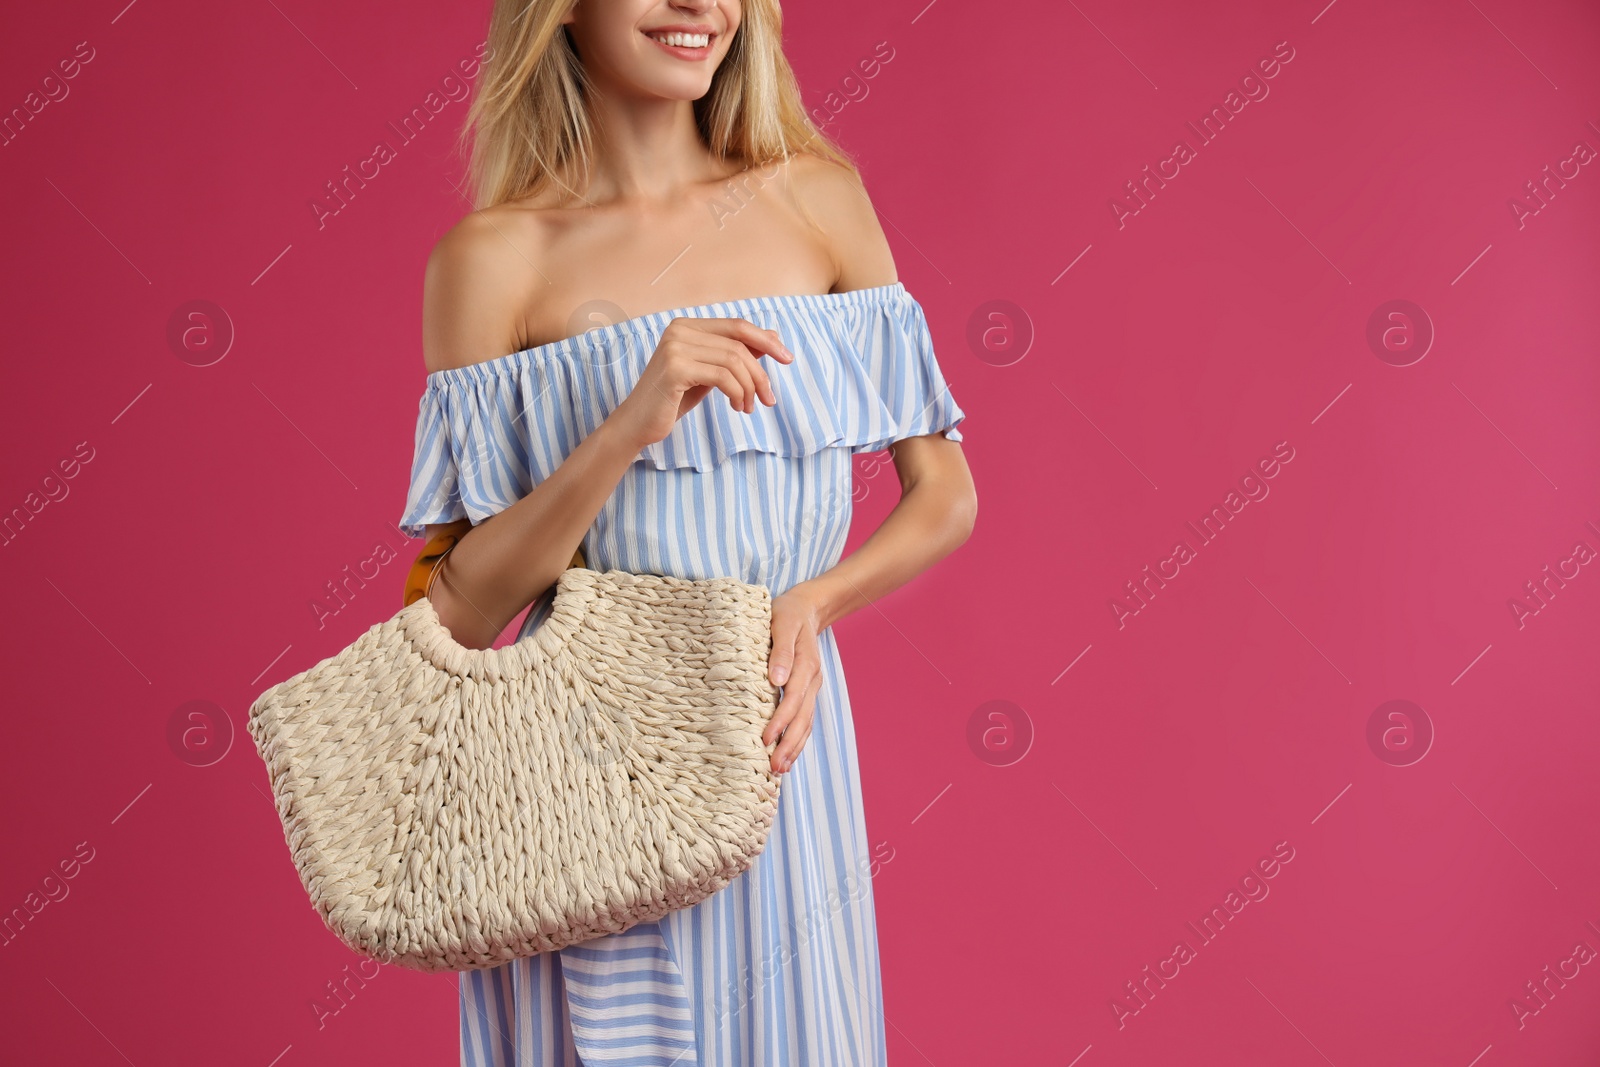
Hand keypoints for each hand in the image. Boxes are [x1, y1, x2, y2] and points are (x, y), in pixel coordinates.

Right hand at [607, 317, 793, 450]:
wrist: (638, 424)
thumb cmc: (673, 399)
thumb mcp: (709, 373)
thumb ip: (733, 355)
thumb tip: (771, 339)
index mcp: (687, 325)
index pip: (736, 325)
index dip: (765, 339)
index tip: (787, 358)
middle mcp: (679, 329)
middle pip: (738, 343)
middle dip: (760, 371)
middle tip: (770, 398)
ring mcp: (675, 347)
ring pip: (734, 360)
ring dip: (750, 387)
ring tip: (748, 407)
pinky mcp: (675, 368)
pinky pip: (723, 377)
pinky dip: (738, 393)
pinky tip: (737, 407)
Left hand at [764, 585, 825, 774]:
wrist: (807, 608)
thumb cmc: (788, 614)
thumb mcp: (781, 623)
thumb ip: (780, 650)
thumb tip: (776, 678)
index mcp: (805, 664)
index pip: (792, 699)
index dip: (780, 721)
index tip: (765, 740)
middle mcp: (811, 679)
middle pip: (802, 718)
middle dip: (789, 744)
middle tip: (774, 767)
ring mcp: (811, 687)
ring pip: (806, 722)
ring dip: (795, 747)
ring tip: (781, 769)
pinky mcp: (807, 690)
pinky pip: (805, 719)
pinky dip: (798, 738)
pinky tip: (788, 754)